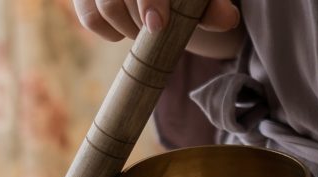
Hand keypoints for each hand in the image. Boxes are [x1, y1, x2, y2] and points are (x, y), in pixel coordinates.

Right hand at [73, 0, 240, 40]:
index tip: (158, 25)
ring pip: (106, 7)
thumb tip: (227, 19)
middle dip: (141, 20)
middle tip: (158, 29)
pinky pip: (90, 18)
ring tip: (147, 29)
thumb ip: (213, 6)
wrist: (161, 2)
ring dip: (129, 29)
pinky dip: (110, 32)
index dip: (148, 1)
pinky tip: (125, 30)